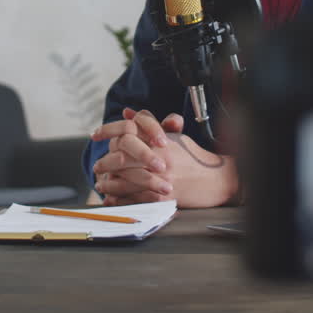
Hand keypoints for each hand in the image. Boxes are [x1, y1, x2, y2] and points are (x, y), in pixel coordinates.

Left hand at [92, 108, 238, 207]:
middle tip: (97, 167)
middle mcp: (159, 160)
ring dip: (110, 184)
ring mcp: (161, 180)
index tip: (96, 136)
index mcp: (160, 142)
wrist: (216, 179)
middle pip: (122, 160)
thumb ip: (149, 124)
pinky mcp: (164, 199)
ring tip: (101, 184)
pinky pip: (136, 199)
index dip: (108, 135)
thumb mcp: (173, 135)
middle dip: (105, 164)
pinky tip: (112, 199)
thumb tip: (127, 113)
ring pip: (127, 182)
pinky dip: (121, 200)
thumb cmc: (194, 157)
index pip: (127, 136)